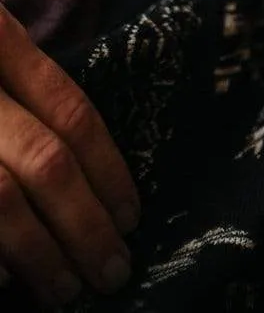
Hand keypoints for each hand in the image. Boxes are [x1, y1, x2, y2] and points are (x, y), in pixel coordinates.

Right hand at [0, 5, 138, 306]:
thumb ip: (23, 92)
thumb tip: (89, 176)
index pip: (70, 111)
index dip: (108, 169)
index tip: (132, 216)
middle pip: (43, 162)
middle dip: (85, 224)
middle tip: (112, 270)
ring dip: (38, 254)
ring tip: (65, 290)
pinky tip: (2, 283)